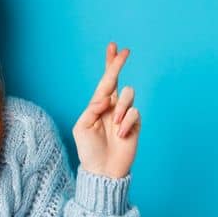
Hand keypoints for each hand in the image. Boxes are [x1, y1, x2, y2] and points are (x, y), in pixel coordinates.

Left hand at [73, 42, 141, 178]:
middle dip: (119, 65)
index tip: (114, 47)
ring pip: (129, 95)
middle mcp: (112, 106)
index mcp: (97, 105)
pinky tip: (121, 135)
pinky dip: (126, 123)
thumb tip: (106, 98)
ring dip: (121, 108)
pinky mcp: (136, 124)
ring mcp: (125, 115)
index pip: (104, 81)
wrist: (103, 169)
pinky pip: (135, 113)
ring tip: (114, 125)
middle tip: (125, 52)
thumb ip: (92, 109)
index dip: (110, 64)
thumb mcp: (82, 128)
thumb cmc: (88, 149)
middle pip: (118, 81)